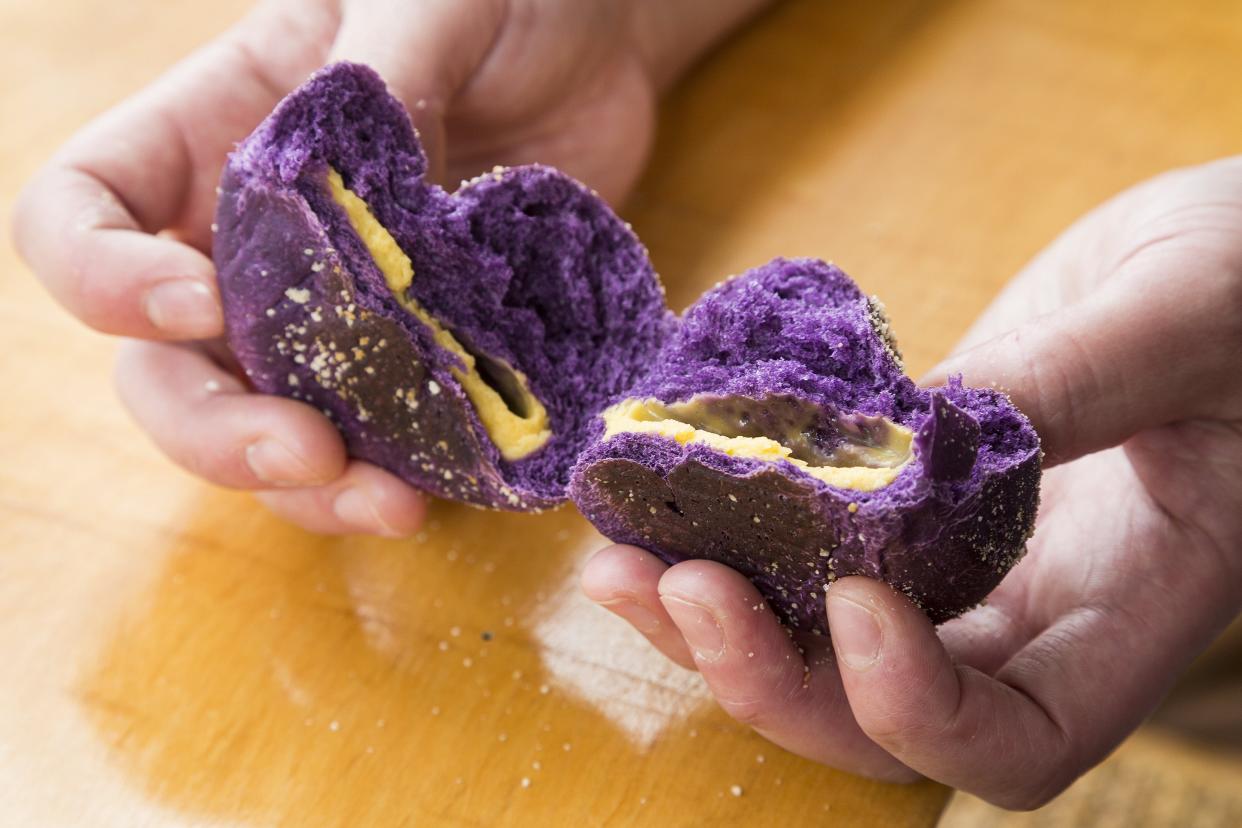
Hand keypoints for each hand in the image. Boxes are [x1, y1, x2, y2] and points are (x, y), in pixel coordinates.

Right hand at [12, 0, 766, 534]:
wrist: (598, 45)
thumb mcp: (425, 3)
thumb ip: (373, 88)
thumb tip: (339, 193)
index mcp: (211, 140)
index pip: (83, 218)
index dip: (104, 279)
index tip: (198, 305)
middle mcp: (252, 246)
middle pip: (163, 368)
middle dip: (212, 429)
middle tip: (304, 451)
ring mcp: (337, 316)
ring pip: (266, 429)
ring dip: (307, 489)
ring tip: (388, 503)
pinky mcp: (422, 358)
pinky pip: (380, 442)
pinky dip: (396, 480)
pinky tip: (440, 491)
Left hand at [582, 157, 1241, 807]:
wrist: (1228, 259)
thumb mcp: (1187, 318)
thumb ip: (1070, 382)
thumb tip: (916, 437)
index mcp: (1132, 605)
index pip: (1020, 736)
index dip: (920, 705)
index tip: (852, 599)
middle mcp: (1034, 611)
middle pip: (884, 719)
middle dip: (771, 674)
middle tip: (678, 586)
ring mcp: (962, 562)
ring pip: (821, 650)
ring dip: (709, 625)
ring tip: (617, 563)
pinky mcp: (906, 504)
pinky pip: (804, 551)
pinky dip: (726, 541)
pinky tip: (653, 502)